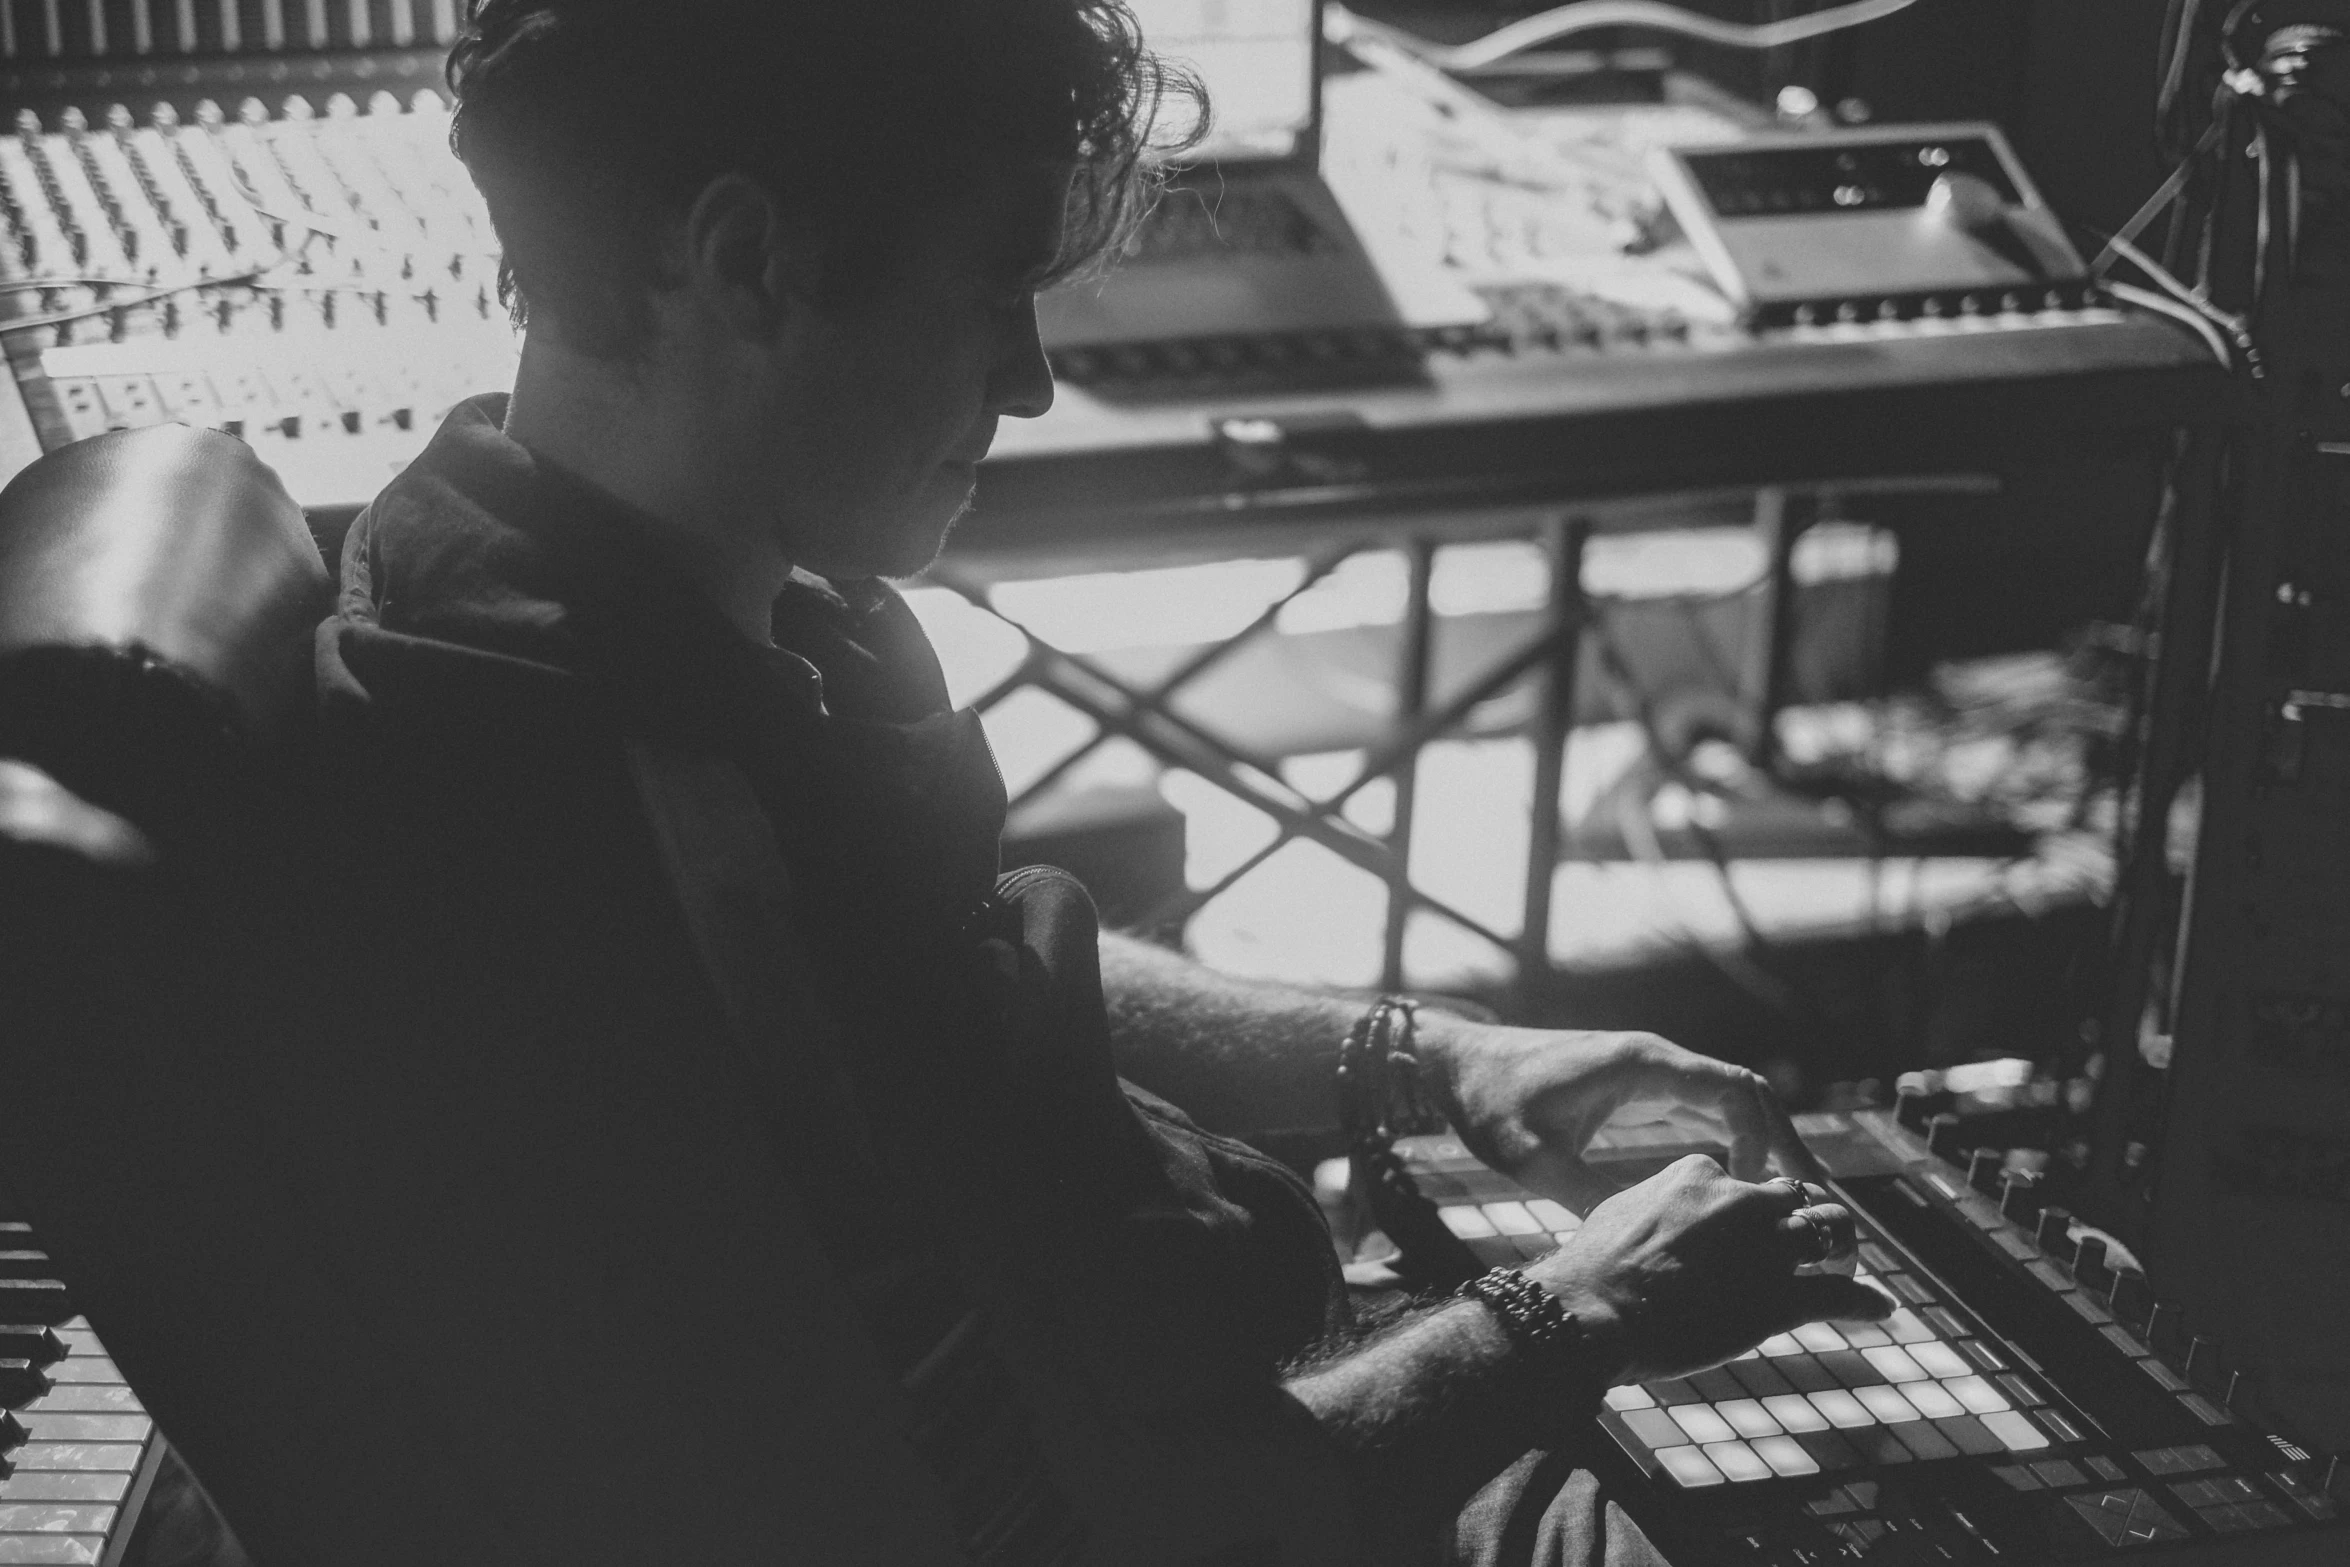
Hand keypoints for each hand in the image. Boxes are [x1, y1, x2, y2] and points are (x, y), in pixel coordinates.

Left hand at [1417, 1020, 1825, 1212]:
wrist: (1459, 1067)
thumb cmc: (1490, 1104)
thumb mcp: (1530, 1158)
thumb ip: (1585, 1194)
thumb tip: (1645, 1239)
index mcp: (1640, 1065)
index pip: (1731, 1089)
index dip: (1765, 1137)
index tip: (1776, 1189)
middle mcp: (1655, 1061)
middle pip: (1745, 1092)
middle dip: (1783, 1141)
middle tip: (1812, 1199)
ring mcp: (1649, 1072)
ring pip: (1730, 1100)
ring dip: (1763, 1142)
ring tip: (1790, 1201)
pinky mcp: (1639, 1089)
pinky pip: (1704, 1109)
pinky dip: (1733, 1141)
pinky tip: (1742, 1188)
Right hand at [1524, 1154, 1891, 1382]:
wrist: (1594, 1312)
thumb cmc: (1594, 1267)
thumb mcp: (1623, 1209)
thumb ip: (1659, 1203)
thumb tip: (1666, 1212)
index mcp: (1700, 1173)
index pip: (1744, 1179)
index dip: (1751, 1205)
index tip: (1747, 1227)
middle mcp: (1742, 1201)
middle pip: (1797, 1195)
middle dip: (1807, 1214)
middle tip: (1809, 1240)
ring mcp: (1766, 1249)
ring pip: (1829, 1229)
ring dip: (1843, 1244)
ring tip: (1846, 1263)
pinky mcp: (1780, 1300)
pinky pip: (1840, 1294)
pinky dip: (1866, 1300)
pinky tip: (1879, 1307)